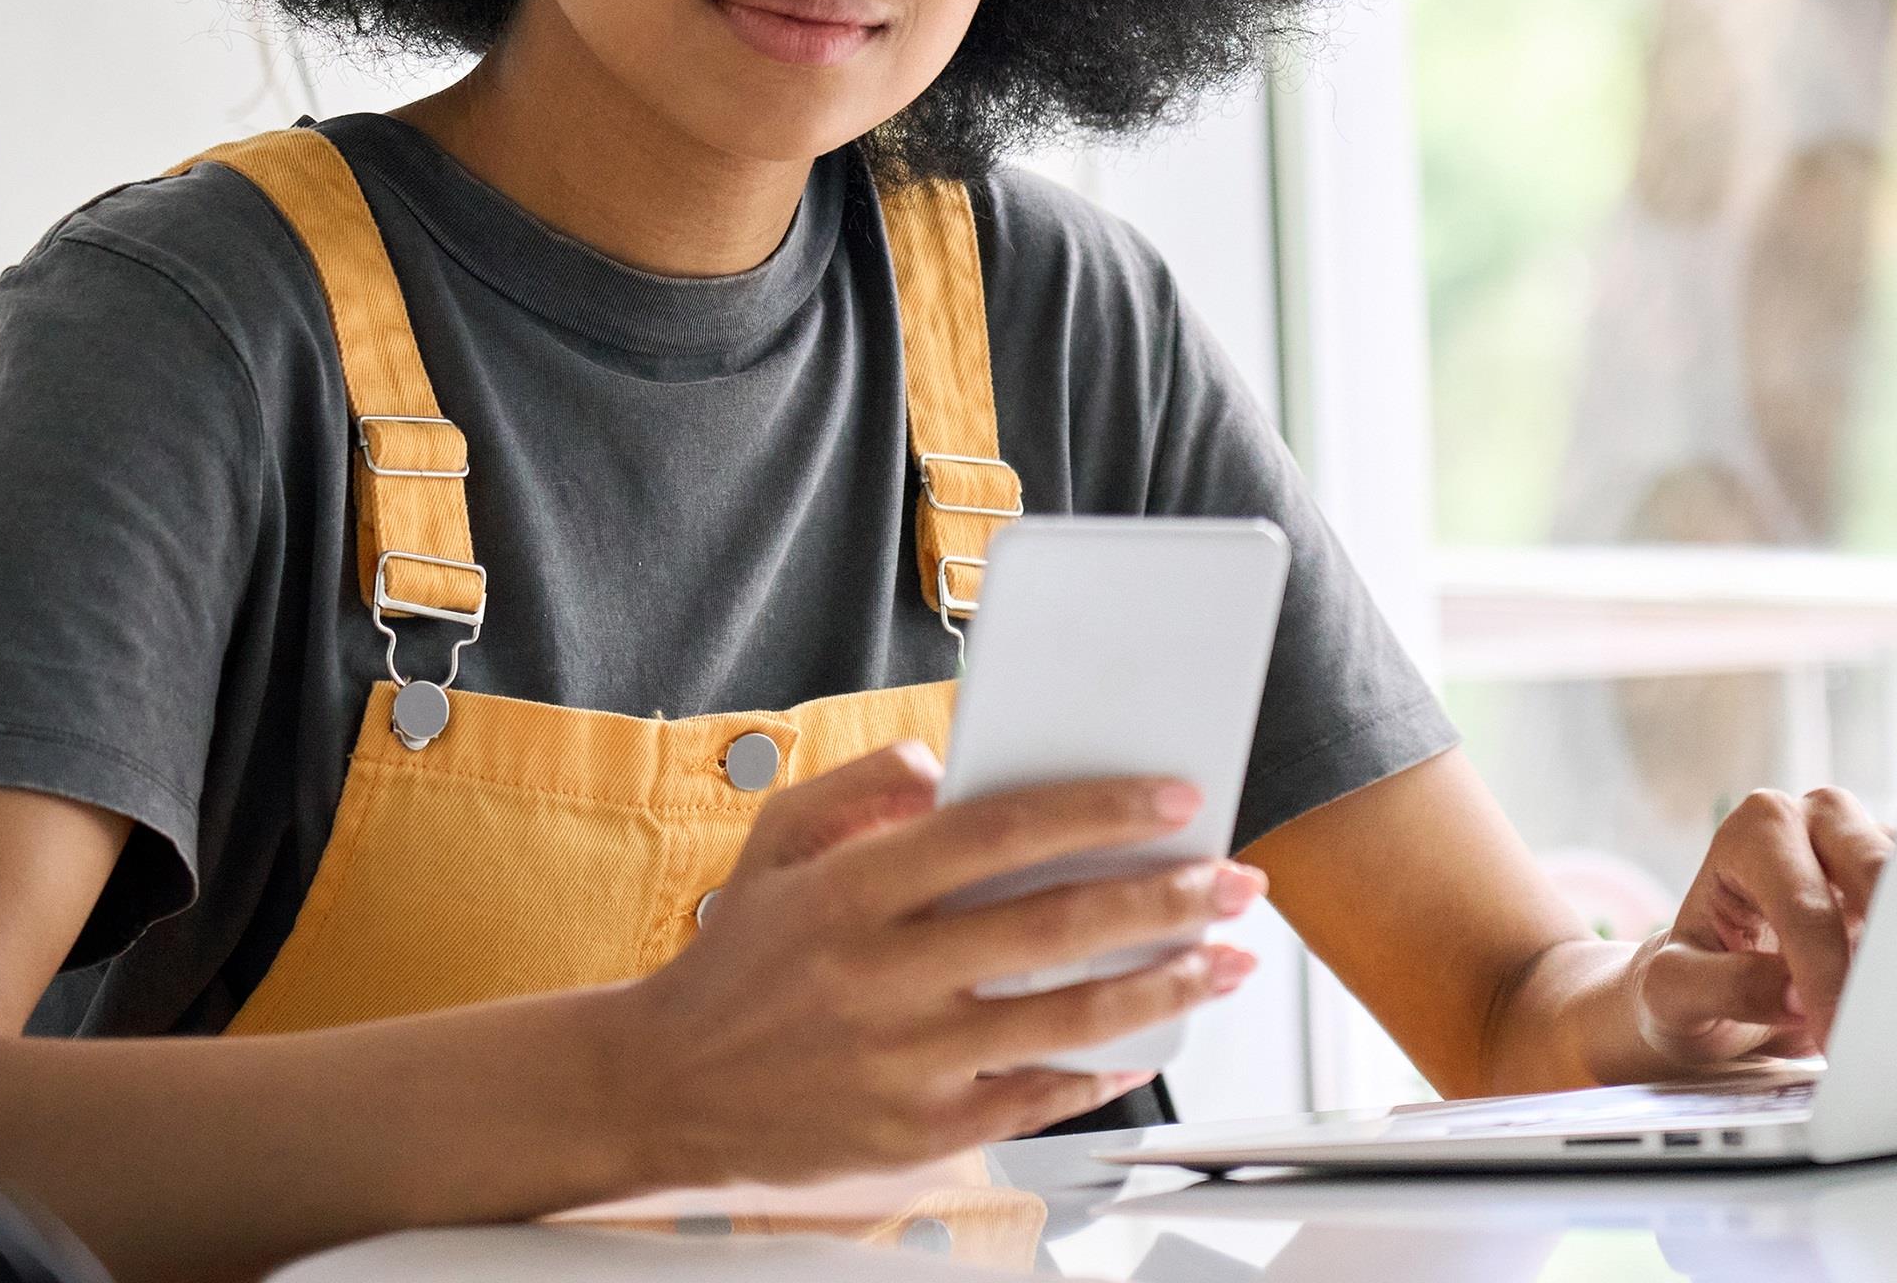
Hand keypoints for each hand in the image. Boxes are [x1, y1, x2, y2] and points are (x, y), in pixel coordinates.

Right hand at [608, 738, 1265, 1186]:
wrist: (661, 1087)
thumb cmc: (738, 957)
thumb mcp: (777, 839)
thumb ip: (863, 781)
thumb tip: (954, 761)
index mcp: (851, 892)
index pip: (997, 832)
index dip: (1097, 811)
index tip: (1174, 799)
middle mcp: (881, 976)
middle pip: (1054, 926)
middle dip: (1166, 899)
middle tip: (1235, 880)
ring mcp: (902, 1062)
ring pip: (1064, 1019)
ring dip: (1163, 987)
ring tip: (1226, 961)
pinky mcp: (913, 1135)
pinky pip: (1032, 1100)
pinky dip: (1101, 1071)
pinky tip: (1149, 1042)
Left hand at [1621, 786, 1892, 1067]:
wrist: (1715, 988)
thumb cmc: (1691, 982)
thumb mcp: (1674, 991)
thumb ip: (1725, 985)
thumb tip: (1799, 996)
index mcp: (1757, 830)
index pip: (1805, 908)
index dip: (1824, 978)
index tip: (1836, 1040)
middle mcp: (1819, 819)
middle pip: (1877, 874)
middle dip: (1885, 953)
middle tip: (1887, 1027)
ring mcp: (1869, 843)